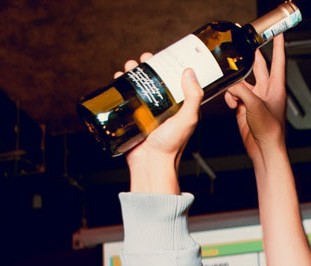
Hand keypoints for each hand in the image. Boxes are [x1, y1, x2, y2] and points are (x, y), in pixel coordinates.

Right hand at [121, 55, 203, 191]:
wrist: (151, 164)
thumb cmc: (171, 145)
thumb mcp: (187, 119)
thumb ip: (192, 97)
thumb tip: (189, 71)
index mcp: (177, 107)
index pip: (171, 81)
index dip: (165, 67)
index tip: (160, 56)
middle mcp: (161, 108)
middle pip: (152, 81)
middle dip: (145, 67)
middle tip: (141, 60)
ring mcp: (145, 113)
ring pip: (137, 87)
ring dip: (131, 74)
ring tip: (128, 67)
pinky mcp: (131, 119)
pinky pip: (124, 99)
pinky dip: (120, 87)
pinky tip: (117, 79)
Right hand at [224, 38, 286, 163]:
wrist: (264, 149)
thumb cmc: (269, 130)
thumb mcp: (254, 104)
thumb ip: (241, 90)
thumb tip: (230, 84)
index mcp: (276, 87)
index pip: (278, 61)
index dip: (279, 45)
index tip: (279, 33)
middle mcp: (267, 91)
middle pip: (258, 66)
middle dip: (251, 57)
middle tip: (245, 44)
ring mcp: (255, 99)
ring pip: (241, 82)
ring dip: (234, 85)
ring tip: (233, 95)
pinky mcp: (245, 107)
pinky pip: (234, 95)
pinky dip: (230, 97)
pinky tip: (232, 105)